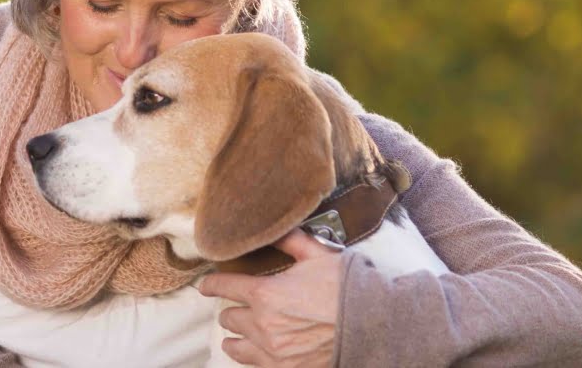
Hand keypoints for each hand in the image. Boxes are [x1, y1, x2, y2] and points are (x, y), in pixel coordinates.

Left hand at [199, 229, 342, 367]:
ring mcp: (272, 352)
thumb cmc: (347, 288)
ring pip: (234, 344)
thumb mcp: (317, 256)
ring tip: (241, 331)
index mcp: (265, 294)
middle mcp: (263, 325)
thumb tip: (274, 227)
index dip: (212, 284)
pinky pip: (253, 364)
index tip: (206, 285)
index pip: (223, 287)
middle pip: (228, 317)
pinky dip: (252, 356)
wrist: (375, 324)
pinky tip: (257, 351)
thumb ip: (289, 241)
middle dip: (234, 309)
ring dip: (236, 336)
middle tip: (241, 306)